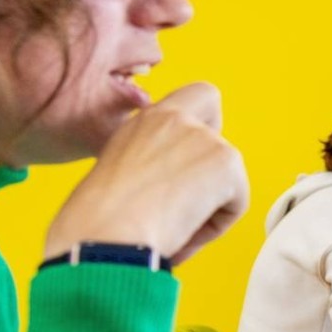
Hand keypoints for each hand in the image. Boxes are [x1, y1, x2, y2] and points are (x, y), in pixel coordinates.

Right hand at [45, 83, 248, 264]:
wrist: (101, 236)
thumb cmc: (96, 222)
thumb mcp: (117, 173)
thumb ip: (151, 161)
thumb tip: (170, 184)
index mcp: (146, 121)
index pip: (198, 95)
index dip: (204, 125)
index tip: (187, 159)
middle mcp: (176, 119)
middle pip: (219, 130)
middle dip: (214, 160)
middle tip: (190, 193)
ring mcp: (204, 138)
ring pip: (226, 178)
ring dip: (206, 207)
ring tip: (169, 229)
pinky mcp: (226, 162)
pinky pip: (236, 203)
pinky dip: (216, 226)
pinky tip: (183, 234)